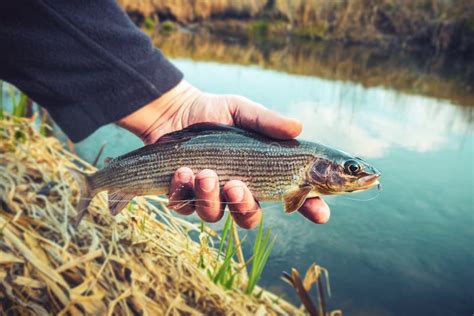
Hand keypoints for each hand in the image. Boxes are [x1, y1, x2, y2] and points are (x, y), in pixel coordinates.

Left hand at [118, 80, 329, 227]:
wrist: (173, 112)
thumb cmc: (215, 111)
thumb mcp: (243, 110)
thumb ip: (267, 122)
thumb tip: (298, 127)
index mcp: (261, 173)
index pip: (293, 196)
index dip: (310, 208)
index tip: (321, 214)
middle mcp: (239, 190)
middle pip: (250, 217)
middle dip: (244, 206)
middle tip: (236, 186)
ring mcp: (210, 196)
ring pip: (216, 215)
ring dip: (211, 197)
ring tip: (204, 173)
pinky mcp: (184, 197)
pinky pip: (186, 207)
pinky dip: (184, 192)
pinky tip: (182, 171)